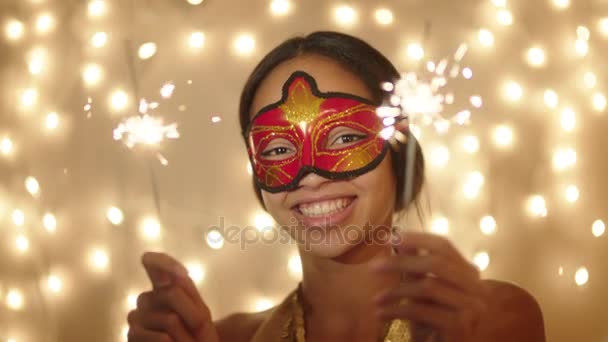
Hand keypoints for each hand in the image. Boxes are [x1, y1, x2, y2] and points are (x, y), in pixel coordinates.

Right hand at [127, 252, 219, 341]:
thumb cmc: (198, 337)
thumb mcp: (199, 312)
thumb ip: (186, 290)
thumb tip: (177, 274)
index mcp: (161, 288)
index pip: (153, 263)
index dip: (164, 263)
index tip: (183, 274)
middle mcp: (146, 299)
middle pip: (172, 293)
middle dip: (193, 313)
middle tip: (198, 329)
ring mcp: (136, 317)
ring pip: (170, 319)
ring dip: (187, 335)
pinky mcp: (131, 336)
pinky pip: (162, 338)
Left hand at [371, 232, 490, 341]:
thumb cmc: (431, 321)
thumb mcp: (421, 290)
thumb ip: (416, 264)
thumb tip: (398, 235)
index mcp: (470, 273)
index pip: (444, 246)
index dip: (417, 239)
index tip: (390, 237)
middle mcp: (477, 287)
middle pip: (437, 263)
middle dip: (402, 262)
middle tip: (374, 266)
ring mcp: (472, 307)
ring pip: (429, 287)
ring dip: (396, 291)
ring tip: (376, 299)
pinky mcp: (460, 326)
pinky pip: (423, 310)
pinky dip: (398, 310)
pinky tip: (381, 313)